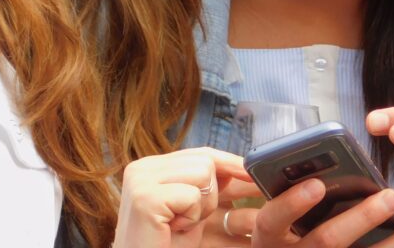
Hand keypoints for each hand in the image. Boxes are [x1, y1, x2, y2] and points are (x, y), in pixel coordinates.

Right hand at [114, 147, 253, 247]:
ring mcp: (140, 180)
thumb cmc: (167, 246)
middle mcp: (141, 167)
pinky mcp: (145, 198)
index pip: (200, 153)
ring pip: (203, 174)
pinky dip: (191, 218)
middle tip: (186, 220)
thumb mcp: (192, 210)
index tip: (253, 171)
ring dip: (201, 207)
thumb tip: (240, 165)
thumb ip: (207, 184)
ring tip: (179, 224)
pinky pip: (192, 196)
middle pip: (206, 161)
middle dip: (210, 195)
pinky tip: (172, 229)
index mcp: (151, 167)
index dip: (229, 163)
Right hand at [251, 179, 393, 247]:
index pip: (272, 220)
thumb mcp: (277, 215)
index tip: (318, 184)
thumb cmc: (286, 231)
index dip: (293, 203)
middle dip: (361, 219)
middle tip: (392, 195)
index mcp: (269, 236)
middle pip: (325, 242)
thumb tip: (306, 164)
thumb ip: (287, 190)